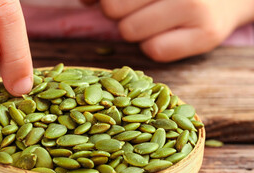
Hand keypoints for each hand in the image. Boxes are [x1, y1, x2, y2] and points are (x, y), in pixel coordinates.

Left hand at [83, 0, 253, 61]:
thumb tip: (84, 1)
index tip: (93, 2)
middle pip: (112, 7)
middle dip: (117, 12)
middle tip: (137, 9)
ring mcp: (196, 6)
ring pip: (129, 30)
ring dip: (134, 30)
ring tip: (154, 21)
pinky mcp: (207, 35)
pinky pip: (154, 50)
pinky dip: (153, 46)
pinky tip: (166, 36)